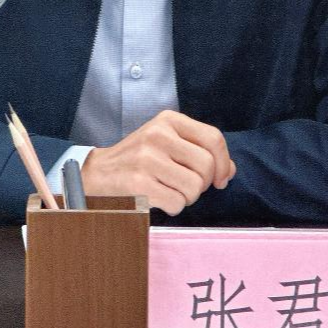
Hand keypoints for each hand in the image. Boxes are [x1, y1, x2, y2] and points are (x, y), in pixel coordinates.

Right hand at [80, 110, 235, 215]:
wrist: (98, 172)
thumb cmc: (139, 159)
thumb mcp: (168, 142)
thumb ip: (199, 151)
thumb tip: (229, 171)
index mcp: (168, 120)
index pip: (213, 138)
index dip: (224, 163)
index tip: (221, 179)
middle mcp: (158, 134)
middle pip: (207, 165)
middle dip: (204, 183)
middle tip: (189, 186)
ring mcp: (147, 158)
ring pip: (194, 187)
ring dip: (188, 197)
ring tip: (171, 191)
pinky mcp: (138, 182)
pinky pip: (177, 203)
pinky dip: (174, 207)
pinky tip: (159, 198)